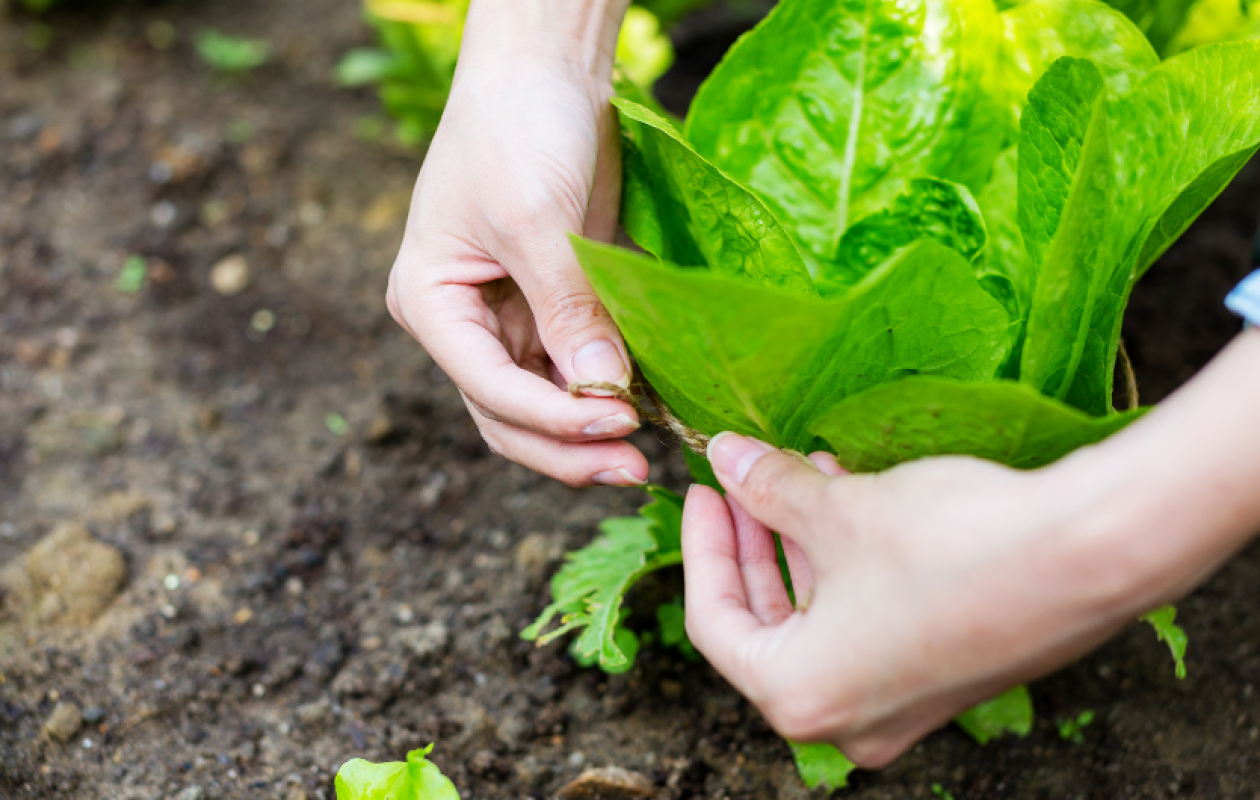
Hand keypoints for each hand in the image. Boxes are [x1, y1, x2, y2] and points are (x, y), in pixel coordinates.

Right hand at [385, 3, 645, 486]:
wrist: (545, 68)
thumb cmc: (517, 128)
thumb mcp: (536, 220)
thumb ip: (567, 310)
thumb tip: (605, 392)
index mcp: (432, 303)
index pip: (488, 387)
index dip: (552, 417)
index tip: (617, 424)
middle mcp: (465, 323)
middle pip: (508, 416)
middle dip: (567, 448)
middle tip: (633, 471)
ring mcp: (511, 318)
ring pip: (544, 404)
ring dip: (589, 432)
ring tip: (646, 453)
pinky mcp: (556, 305)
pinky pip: (578, 367)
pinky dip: (609, 392)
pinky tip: (650, 408)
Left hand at [681, 434, 1141, 766]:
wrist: (1091, 556)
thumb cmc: (953, 544)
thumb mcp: (840, 510)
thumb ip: (769, 489)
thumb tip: (725, 457)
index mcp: (801, 695)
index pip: (715, 622)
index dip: (701, 547)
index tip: (704, 488)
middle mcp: (847, 719)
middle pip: (766, 625)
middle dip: (752, 544)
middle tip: (742, 481)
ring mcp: (900, 706)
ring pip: (819, 622)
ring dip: (802, 548)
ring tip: (799, 474)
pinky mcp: (941, 678)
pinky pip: (867, 625)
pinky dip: (846, 568)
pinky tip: (851, 500)